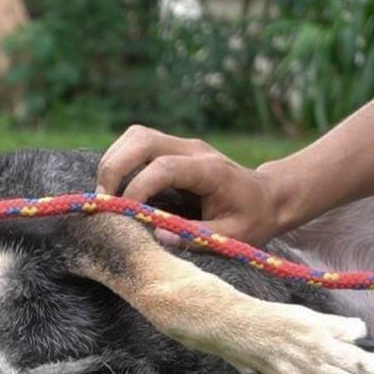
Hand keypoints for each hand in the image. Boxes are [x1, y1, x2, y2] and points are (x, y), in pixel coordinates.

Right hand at [96, 125, 285, 246]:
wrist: (269, 196)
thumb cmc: (253, 219)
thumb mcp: (233, 237)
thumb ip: (197, 236)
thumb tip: (157, 237)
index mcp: (209, 170)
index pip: (164, 167)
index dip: (138, 188)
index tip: (124, 214)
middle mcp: (192, 149)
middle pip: (141, 139)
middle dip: (114, 169)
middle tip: (104, 202)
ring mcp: (181, 145)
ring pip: (134, 137)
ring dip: (113, 162)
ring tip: (108, 196)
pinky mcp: (172, 149)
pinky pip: (137, 145)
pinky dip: (120, 162)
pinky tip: (118, 188)